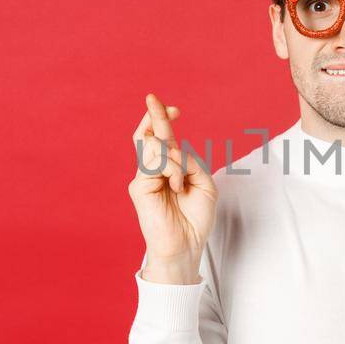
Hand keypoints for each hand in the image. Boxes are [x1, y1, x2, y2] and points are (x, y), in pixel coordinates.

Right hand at [128, 93, 216, 284]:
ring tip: (180, 183)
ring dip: (175, 160)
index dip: (164, 120)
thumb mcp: (204, 183)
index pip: (162, 139)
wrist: (186, 245)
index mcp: (170, 168)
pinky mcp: (139, 187)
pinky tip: (175, 186)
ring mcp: (144, 178)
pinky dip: (171, 170)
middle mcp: (154, 171)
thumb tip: (171, 150)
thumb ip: (190, 161)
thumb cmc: (196, 218)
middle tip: (154, 98)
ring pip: (156, 148)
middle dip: (154, 115)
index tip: (175, 109)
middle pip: (148, 135)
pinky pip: (155, 163)